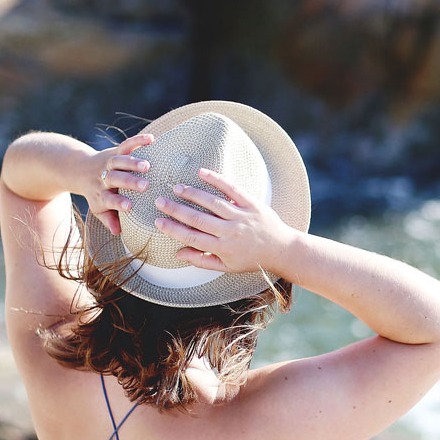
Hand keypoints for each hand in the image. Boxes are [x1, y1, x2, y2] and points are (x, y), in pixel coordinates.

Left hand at [86, 133, 154, 234]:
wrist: (81, 170)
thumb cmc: (97, 195)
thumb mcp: (99, 209)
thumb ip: (109, 220)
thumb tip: (118, 232)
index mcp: (101, 195)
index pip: (109, 199)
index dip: (118, 203)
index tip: (129, 206)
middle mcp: (104, 178)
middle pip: (115, 179)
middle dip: (129, 181)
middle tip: (144, 185)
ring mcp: (109, 163)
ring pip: (119, 161)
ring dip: (132, 162)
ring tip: (147, 165)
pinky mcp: (115, 151)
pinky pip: (126, 145)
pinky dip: (138, 141)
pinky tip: (151, 139)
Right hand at [155, 168, 295, 272]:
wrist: (281, 250)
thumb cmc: (251, 259)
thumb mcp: (226, 266)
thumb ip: (202, 260)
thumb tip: (178, 254)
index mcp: (223, 249)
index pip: (192, 238)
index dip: (173, 229)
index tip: (158, 221)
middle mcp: (231, 232)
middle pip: (198, 219)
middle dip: (177, 209)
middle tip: (159, 200)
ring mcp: (242, 217)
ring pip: (213, 203)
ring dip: (193, 194)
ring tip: (177, 187)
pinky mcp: (252, 204)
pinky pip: (233, 190)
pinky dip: (217, 180)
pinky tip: (202, 173)